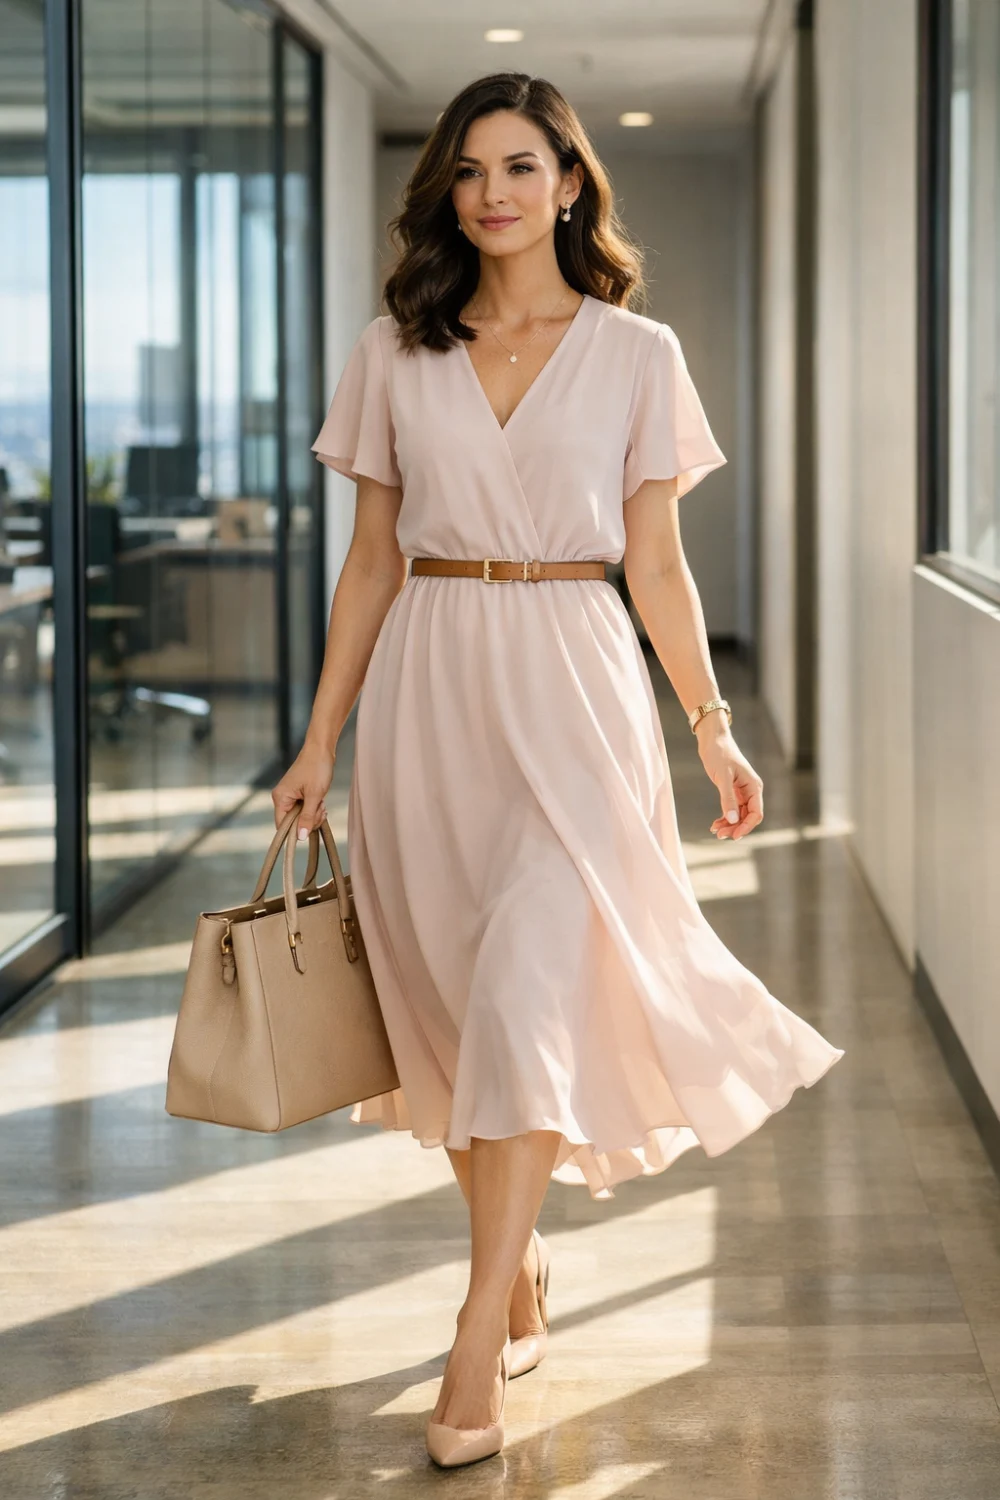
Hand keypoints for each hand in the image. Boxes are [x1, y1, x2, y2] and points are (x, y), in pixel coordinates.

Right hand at [272, 739, 335, 841]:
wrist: (321, 749)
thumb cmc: (317, 767)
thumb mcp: (315, 795)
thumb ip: (307, 817)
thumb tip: (300, 837)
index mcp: (280, 798)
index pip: (282, 826)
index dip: (296, 830)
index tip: (310, 825)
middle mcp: (282, 798)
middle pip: (293, 823)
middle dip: (309, 820)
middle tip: (320, 808)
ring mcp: (290, 796)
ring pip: (301, 817)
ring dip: (314, 814)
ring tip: (321, 802)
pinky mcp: (298, 795)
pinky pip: (304, 810)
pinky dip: (314, 809)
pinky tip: (321, 802)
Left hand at [695, 718, 763, 840]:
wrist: (713, 740)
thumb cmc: (719, 753)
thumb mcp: (723, 776)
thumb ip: (728, 799)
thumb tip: (733, 820)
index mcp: (754, 787)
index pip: (756, 813)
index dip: (746, 826)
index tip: (734, 835)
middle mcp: (751, 791)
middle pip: (747, 817)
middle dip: (735, 827)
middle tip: (719, 835)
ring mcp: (742, 792)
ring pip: (739, 815)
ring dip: (729, 824)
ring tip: (715, 830)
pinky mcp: (732, 791)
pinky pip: (732, 809)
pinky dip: (725, 818)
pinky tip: (715, 824)